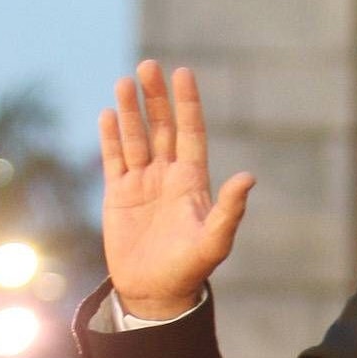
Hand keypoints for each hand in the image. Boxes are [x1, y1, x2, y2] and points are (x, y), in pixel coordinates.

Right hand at [100, 60, 254, 318]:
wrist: (156, 291)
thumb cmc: (191, 267)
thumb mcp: (215, 239)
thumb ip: (230, 208)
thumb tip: (248, 177)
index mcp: (194, 180)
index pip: (191, 132)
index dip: (187, 103)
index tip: (183, 73)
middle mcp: (169, 175)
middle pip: (163, 127)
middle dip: (156, 97)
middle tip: (148, 66)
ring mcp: (143, 182)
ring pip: (136, 137)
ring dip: (130, 111)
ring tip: (124, 81)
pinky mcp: (118, 194)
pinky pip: (114, 158)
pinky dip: (110, 137)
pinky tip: (107, 113)